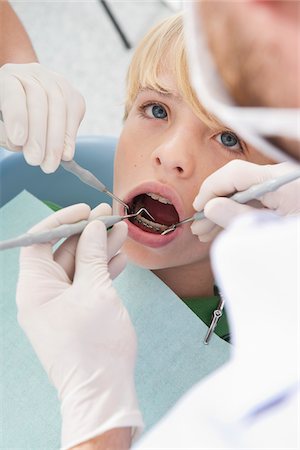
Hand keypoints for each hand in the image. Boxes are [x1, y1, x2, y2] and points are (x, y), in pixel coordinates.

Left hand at [0, 63, 84, 172]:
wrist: (29, 98)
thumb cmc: (11, 114)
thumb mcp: (0, 122)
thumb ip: (4, 132)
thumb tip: (20, 144)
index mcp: (9, 77)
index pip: (13, 94)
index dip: (17, 116)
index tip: (18, 140)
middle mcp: (33, 74)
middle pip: (39, 101)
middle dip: (38, 135)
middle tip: (34, 160)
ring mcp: (56, 82)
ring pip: (59, 108)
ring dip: (56, 141)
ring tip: (50, 163)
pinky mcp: (73, 95)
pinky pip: (73, 115)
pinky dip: (70, 137)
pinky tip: (65, 154)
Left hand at [16, 203, 142, 448]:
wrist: (103, 390)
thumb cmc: (94, 342)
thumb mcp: (94, 290)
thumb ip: (92, 254)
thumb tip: (93, 226)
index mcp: (35, 287)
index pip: (39, 241)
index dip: (61, 220)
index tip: (85, 210)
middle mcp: (43, 293)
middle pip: (63, 251)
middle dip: (87, 233)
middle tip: (110, 216)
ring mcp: (61, 304)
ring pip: (80, 266)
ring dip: (100, 249)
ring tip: (122, 230)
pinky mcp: (78, 312)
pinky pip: (88, 283)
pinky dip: (103, 269)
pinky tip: (121, 257)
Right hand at [191, 161, 299, 241]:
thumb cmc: (297, 237)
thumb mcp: (272, 230)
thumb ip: (239, 217)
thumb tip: (210, 208)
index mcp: (278, 181)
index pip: (234, 174)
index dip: (211, 189)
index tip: (198, 209)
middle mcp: (279, 180)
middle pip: (237, 185)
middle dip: (214, 206)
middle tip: (198, 228)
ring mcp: (281, 190)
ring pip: (244, 196)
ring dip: (224, 213)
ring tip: (207, 234)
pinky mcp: (284, 200)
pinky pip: (255, 204)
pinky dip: (239, 216)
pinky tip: (225, 230)